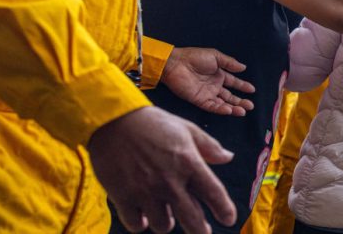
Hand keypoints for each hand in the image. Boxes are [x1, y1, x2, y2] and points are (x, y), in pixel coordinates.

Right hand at [88, 107, 236, 233]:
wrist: (113, 119)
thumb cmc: (153, 123)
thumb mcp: (186, 129)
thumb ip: (209, 146)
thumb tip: (228, 157)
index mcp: (189, 162)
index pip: (214, 193)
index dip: (225, 210)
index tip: (229, 219)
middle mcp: (169, 181)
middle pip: (192, 220)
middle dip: (201, 230)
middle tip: (204, 232)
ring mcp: (146, 191)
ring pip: (164, 226)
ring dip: (167, 222)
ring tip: (167, 215)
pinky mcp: (123, 197)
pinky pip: (136, 224)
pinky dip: (141, 223)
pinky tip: (145, 217)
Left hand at [162, 47, 254, 116]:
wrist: (176, 63)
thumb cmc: (194, 57)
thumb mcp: (215, 56)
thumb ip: (229, 63)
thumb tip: (243, 67)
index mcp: (219, 74)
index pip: (234, 83)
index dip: (243, 86)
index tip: (252, 90)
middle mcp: (214, 86)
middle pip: (230, 96)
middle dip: (241, 101)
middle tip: (251, 106)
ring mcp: (207, 94)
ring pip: (223, 104)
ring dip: (233, 108)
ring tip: (243, 111)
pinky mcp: (199, 100)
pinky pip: (212, 106)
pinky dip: (220, 109)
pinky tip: (229, 110)